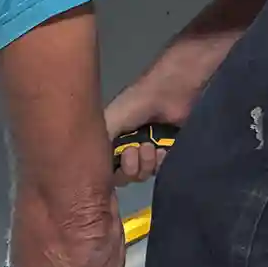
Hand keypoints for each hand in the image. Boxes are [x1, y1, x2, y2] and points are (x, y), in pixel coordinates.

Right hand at [105, 38, 229, 183]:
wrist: (175, 90)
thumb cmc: (141, 100)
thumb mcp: (112, 119)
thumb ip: (100, 143)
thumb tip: (92, 169)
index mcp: (113, 139)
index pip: (106, 170)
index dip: (113, 171)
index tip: (124, 155)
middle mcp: (130, 148)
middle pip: (125, 177)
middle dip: (131, 167)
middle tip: (140, 148)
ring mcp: (151, 152)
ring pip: (144, 175)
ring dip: (147, 165)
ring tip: (152, 147)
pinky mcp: (172, 154)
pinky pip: (163, 173)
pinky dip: (162, 165)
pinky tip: (165, 151)